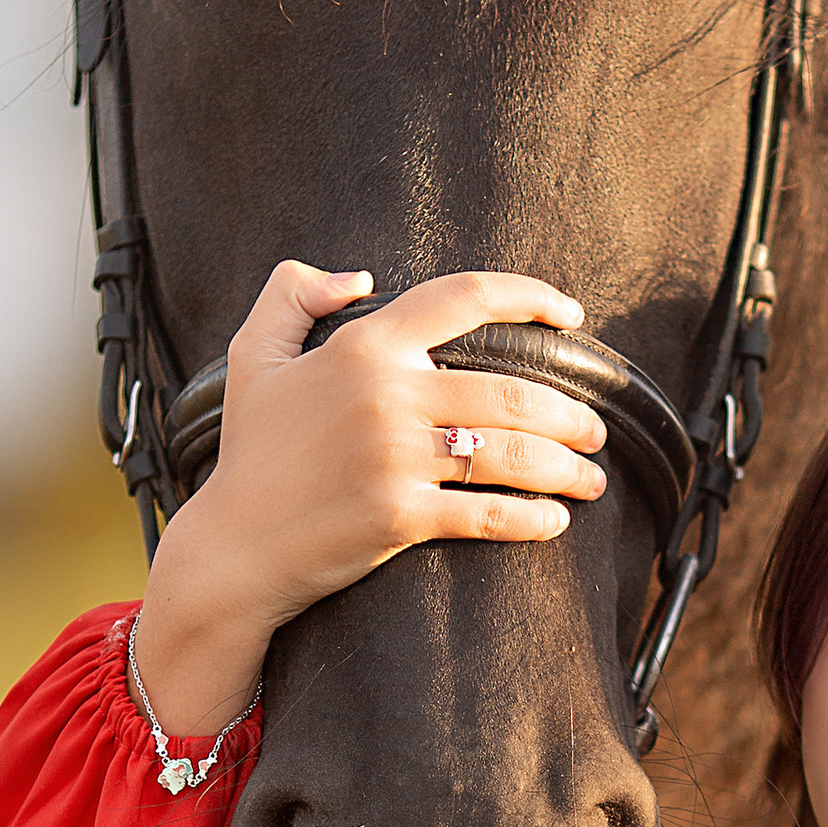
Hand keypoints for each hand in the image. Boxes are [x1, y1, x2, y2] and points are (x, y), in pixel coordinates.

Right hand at [134, 263, 612, 737]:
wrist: (233, 549)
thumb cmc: (251, 455)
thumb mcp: (253, 357)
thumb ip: (291, 294)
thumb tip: (358, 277)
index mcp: (362, 348)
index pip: (463, 298)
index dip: (529, 298)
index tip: (571, 315)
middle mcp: (385, 397)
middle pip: (511, 390)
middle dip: (571, 413)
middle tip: (594, 430)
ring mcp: (395, 459)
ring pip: (512, 454)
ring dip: (567, 467)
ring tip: (590, 477)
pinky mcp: (400, 517)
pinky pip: (489, 514)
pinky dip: (533, 519)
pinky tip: (554, 521)